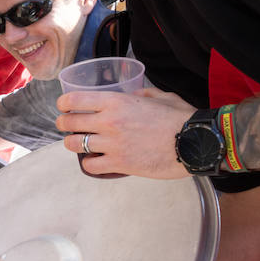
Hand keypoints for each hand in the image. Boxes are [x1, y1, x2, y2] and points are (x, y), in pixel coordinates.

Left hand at [55, 87, 196, 177]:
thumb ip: (141, 94)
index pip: (74, 100)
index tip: (63, 106)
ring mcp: (112, 144)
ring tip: (78, 143)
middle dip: (63, 124)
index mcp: (116, 102)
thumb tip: (133, 95)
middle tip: (66, 125)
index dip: (63, 103)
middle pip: (69, 123)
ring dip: (73, 144)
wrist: (196, 142)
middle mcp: (109, 122)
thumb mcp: (160, 96)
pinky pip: (90, 166)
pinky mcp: (119, 164)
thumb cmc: (181, 118)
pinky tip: (95, 161)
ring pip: (74, 145)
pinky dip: (89, 164)